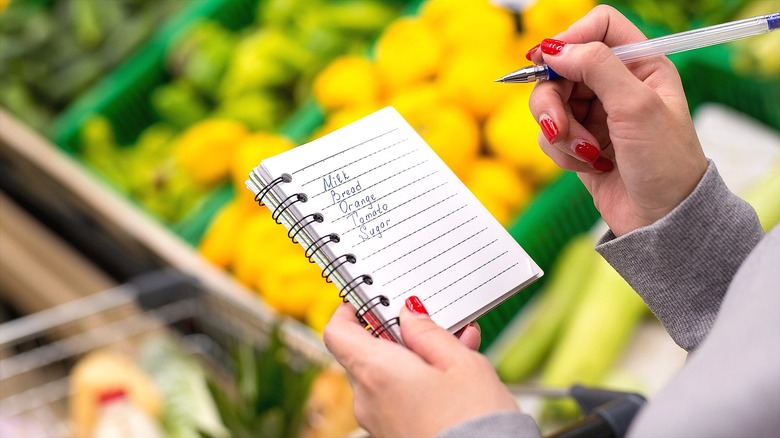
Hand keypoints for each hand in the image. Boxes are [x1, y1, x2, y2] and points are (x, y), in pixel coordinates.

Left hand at [323, 298, 518, 436]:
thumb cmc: (474, 423)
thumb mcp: (461, 363)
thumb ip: (429, 333)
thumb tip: (409, 314)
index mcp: (376, 372)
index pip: (337, 331)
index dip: (350, 309)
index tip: (371, 298)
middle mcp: (368, 399)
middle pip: (365, 351)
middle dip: (398, 334)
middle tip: (432, 322)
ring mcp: (378, 420)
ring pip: (385, 375)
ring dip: (414, 358)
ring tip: (456, 348)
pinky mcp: (393, 434)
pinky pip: (396, 398)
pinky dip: (418, 382)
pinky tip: (453, 377)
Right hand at [527, 5, 707, 235]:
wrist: (662, 221)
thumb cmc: (666, 163)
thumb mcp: (636, 105)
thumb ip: (596, 67)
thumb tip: (553, 48)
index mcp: (640, 64)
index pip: (598, 27)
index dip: (570, 39)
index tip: (549, 62)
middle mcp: (615, 85)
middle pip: (562, 68)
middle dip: (553, 99)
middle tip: (557, 125)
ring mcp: (595, 114)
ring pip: (550, 103)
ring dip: (559, 131)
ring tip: (583, 153)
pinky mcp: (579, 142)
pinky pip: (550, 135)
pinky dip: (562, 152)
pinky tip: (588, 165)